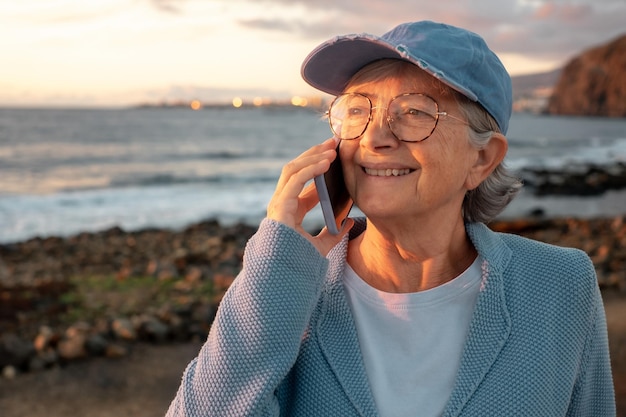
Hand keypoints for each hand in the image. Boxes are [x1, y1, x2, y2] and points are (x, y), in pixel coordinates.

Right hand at [267, 138, 352, 254]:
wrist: (286, 277)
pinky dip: (310, 169)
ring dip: (313, 156)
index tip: (336, 156)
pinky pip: (294, 180)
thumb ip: (334, 234)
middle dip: (314, 154)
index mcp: (291, 210)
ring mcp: (278, 204)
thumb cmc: (299, 264)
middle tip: (334, 142)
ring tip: (332, 148)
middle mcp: (282, 203)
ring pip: (293, 170)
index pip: (303, 182)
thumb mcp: (323, 246)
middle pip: (296, 170)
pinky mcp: (280, 206)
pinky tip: (326, 162)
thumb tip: (350, 222)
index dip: (319, 168)